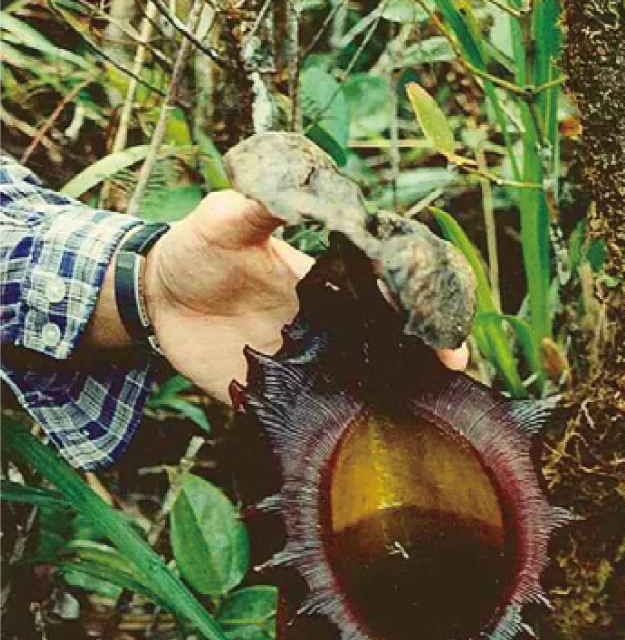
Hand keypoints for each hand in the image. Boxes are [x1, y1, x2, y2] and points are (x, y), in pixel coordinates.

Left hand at [86, 191, 467, 396]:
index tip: (449, 339)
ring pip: (363, 386)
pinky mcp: (279, 398)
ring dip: (392, 403)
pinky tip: (364, 449)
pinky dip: (340, 433)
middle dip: (425, 366)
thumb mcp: (225, 219)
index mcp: (327, 283)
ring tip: (425, 423)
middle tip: (452, 385)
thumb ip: (263, 206)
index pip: (389, 297)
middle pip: (389, 348)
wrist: (156, 299)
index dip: (423, 314)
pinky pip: (317, 419)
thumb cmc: (197, 248)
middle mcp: (327, 326)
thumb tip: (306, 190)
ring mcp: (306, 365)